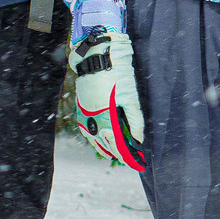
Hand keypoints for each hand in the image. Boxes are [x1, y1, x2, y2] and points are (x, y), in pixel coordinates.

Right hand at [72, 28, 146, 170]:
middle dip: (117, 153)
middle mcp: (93, 117)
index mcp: (106, 116)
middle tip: (129, 159)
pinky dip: (93, 135)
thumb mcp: (131, 96)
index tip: (136, 163)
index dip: (127, 156)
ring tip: (111, 153)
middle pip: (104, 144)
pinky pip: (85, 127)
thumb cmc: (116, 73)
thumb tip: (138, 139)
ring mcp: (84, 112)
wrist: (96, 55)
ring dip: (102, 147)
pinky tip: (98, 136)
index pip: (117, 144)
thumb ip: (135, 119)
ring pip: (92, 138)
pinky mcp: (80, 106)